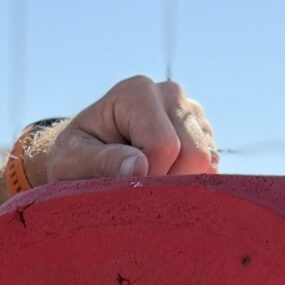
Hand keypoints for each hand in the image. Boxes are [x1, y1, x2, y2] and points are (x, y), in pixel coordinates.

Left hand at [42, 77, 219, 183]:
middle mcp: (171, 94)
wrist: (86, 154)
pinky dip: (189, 185)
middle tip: (135, 193)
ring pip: (208, 164)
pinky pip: (212, 170)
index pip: (163, 145)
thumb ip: (101, 162)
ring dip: (178, 186)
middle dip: (166, 185)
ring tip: (145, 183)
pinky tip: (162, 181)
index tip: (121, 188)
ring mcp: (192, 113)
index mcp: (137, 92)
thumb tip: (138, 168)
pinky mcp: (204, 133)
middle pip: (194, 155)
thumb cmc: (75, 157)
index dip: (147, 179)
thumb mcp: (72, 161)